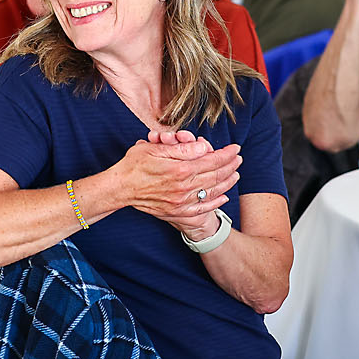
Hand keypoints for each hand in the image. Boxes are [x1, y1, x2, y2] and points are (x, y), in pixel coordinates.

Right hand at [112, 131, 241, 236]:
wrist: (119, 188)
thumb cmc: (134, 165)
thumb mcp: (156, 148)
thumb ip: (182, 149)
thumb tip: (204, 147)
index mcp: (181, 169)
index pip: (212, 160)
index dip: (226, 154)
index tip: (235, 148)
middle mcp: (184, 187)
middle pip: (215, 176)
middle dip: (230, 166)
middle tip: (239, 159)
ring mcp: (181, 201)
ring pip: (212, 192)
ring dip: (227, 182)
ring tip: (236, 175)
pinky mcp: (177, 211)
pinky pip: (201, 208)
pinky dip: (215, 203)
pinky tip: (223, 197)